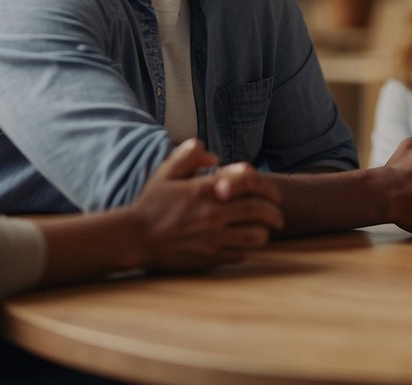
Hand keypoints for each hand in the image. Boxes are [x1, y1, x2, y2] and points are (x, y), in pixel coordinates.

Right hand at [129, 139, 284, 270]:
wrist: (133, 238)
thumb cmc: (151, 203)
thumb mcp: (166, 172)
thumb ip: (189, 155)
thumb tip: (215, 156)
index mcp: (205, 190)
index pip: (249, 183)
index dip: (268, 187)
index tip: (274, 194)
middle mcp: (212, 213)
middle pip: (258, 211)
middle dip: (274, 213)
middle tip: (278, 216)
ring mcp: (211, 237)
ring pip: (254, 236)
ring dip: (263, 233)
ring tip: (263, 232)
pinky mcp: (207, 257)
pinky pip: (239, 255)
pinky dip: (245, 250)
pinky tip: (241, 246)